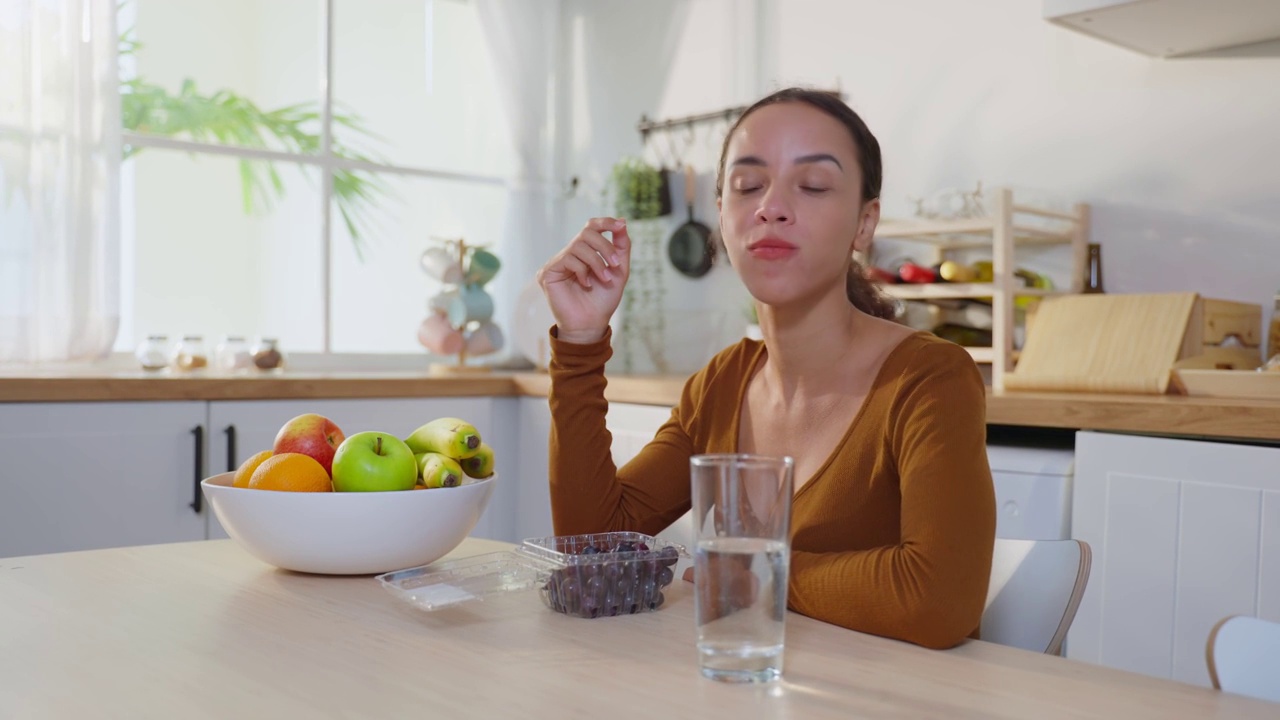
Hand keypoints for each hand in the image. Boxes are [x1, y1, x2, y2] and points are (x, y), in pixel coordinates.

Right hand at [535, 217, 630, 343]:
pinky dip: (582, 271)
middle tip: (616, 265)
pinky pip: (568, 259)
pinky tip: (586, 284)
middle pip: (587, 232)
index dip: (605, 222)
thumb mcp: (619, 271)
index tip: (620, 225)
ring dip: (597, 262)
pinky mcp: (547, 272)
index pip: (592, 227)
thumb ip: (621, 247)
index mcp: (586, 252)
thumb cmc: (603, 300)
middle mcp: (571, 253)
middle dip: (605, 247)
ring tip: (604, 279)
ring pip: (579, 245)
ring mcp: (558, 262)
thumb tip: (622, 222)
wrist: (591, 324)